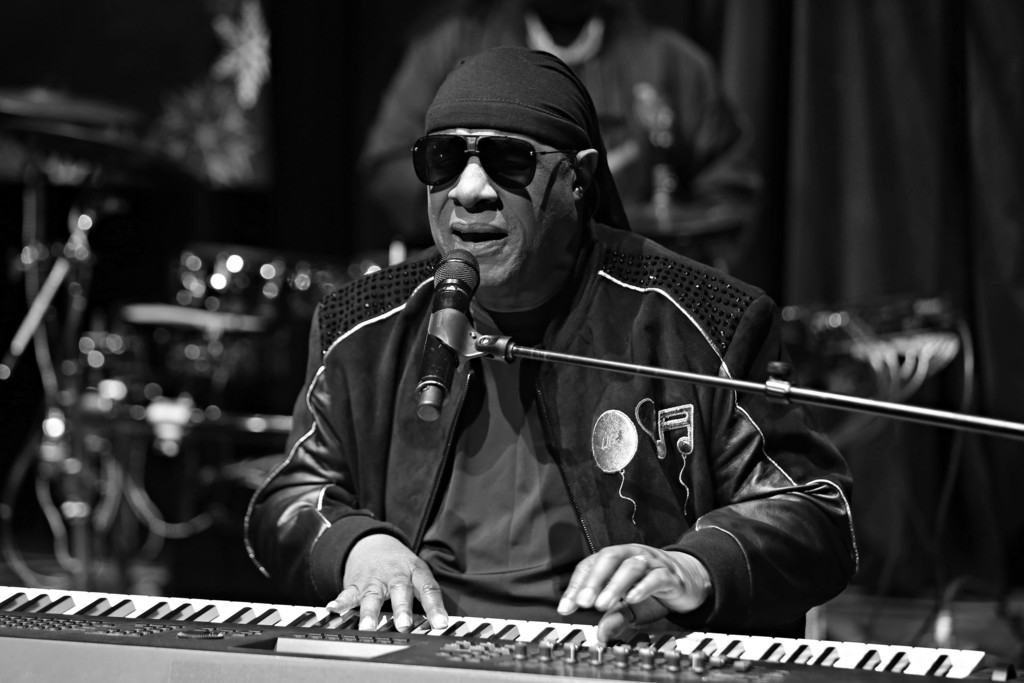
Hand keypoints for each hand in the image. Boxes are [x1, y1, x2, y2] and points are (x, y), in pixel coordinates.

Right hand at [326, 534, 447, 632]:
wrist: (374, 542)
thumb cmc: (401, 566)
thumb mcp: (417, 574)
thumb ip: (425, 598)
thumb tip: (438, 626)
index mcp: (415, 572)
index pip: (428, 588)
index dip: (435, 607)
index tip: (441, 625)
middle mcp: (395, 574)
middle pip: (400, 590)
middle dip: (402, 609)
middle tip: (404, 625)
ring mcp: (374, 579)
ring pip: (372, 596)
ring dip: (370, 612)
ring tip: (368, 627)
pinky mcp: (356, 583)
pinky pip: (348, 593)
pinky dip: (340, 602)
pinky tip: (333, 609)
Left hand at [557, 544, 710, 642]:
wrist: (689, 582)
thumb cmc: (654, 589)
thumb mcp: (631, 607)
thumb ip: (615, 617)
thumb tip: (601, 634)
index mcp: (617, 559)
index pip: (591, 564)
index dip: (577, 585)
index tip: (566, 607)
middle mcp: (632, 555)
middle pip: (610, 558)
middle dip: (594, 580)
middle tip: (583, 602)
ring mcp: (652, 563)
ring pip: (631, 566)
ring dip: (614, 585)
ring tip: (602, 605)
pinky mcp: (670, 575)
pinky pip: (656, 577)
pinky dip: (643, 587)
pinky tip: (632, 598)